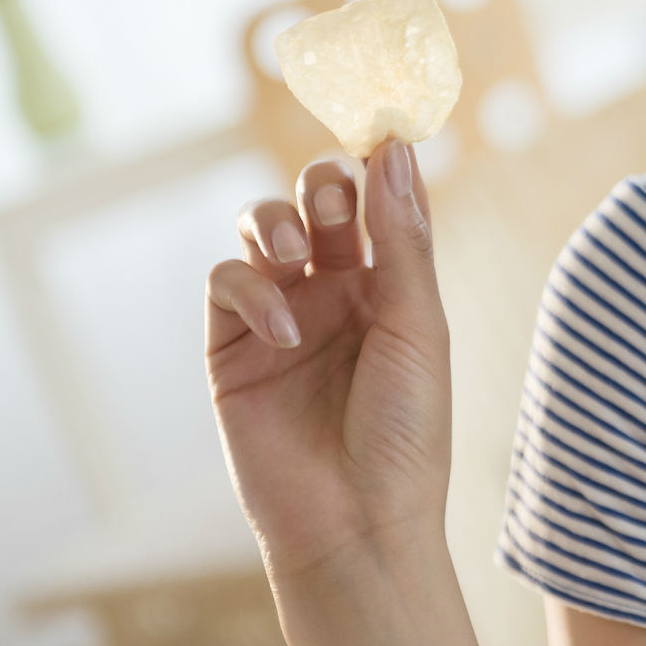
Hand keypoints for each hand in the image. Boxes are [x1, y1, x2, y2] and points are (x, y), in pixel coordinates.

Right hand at [206, 142, 452, 579]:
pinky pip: (227, 282)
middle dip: (323, 183)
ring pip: (261, 226)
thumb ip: (402, 238)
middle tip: (335, 199)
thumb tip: (396, 148)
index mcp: (393, 282)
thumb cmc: (405, 431)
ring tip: (301, 253)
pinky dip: (250, 287)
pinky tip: (283, 326)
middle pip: (318, 198)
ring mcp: (281, 314)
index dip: (377, 158)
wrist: (356, 524)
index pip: (380, 198)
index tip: (380, 122)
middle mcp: (337, 290)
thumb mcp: (419, 326)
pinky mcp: (231, 347)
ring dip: (278, 220)